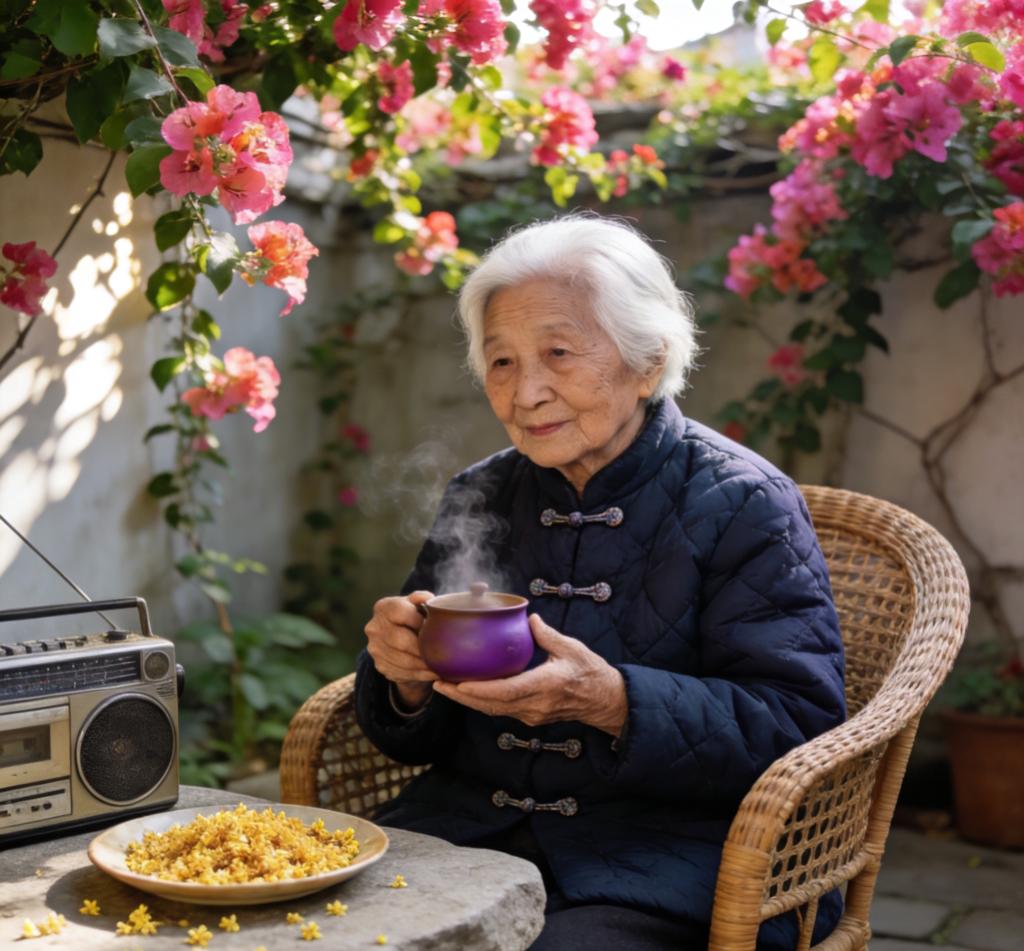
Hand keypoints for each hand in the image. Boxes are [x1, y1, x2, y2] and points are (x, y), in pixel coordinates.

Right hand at [364, 590, 436, 709]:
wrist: (398, 640)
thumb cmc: (412, 618)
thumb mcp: (415, 604)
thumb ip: (421, 599)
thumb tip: (429, 599)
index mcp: (384, 608)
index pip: (400, 612)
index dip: (419, 620)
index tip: (434, 626)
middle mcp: (374, 628)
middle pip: (401, 641)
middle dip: (423, 648)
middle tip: (441, 653)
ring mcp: (375, 648)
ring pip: (403, 661)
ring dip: (423, 665)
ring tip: (440, 665)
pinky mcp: (380, 665)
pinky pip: (402, 673)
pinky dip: (420, 674)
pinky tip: (432, 673)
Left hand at [432, 614, 627, 735]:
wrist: (605, 701)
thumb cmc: (591, 672)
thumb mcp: (571, 648)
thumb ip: (548, 634)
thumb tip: (528, 618)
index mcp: (545, 686)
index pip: (506, 692)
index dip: (480, 690)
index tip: (458, 683)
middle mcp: (535, 704)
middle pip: (492, 705)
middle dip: (462, 697)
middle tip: (438, 683)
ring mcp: (532, 714)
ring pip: (493, 710)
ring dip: (468, 701)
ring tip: (445, 687)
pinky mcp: (531, 717)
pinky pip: (501, 710)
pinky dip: (482, 701)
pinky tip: (468, 691)